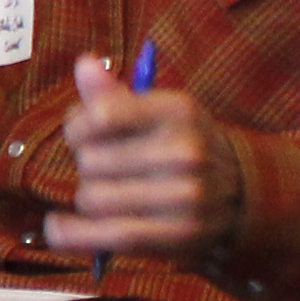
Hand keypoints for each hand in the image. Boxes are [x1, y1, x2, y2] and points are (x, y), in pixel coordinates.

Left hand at [48, 52, 240, 259]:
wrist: (242, 190)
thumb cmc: (182, 143)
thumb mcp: (158, 111)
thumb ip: (114, 94)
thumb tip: (83, 64)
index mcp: (178, 111)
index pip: (100, 115)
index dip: (77, 127)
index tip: (82, 135)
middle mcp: (185, 151)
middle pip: (90, 161)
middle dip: (86, 165)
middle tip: (105, 169)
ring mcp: (185, 196)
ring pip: (92, 199)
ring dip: (88, 199)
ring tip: (109, 194)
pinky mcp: (178, 234)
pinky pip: (108, 235)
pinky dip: (74, 234)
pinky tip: (56, 227)